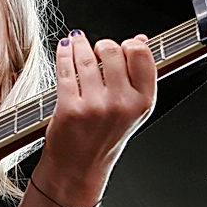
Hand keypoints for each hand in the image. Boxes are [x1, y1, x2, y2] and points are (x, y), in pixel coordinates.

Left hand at [41, 29, 156, 189]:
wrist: (79, 167)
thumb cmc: (105, 138)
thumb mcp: (132, 110)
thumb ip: (139, 75)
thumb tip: (142, 39)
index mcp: (142, 102)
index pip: (142, 56)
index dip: (130, 45)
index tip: (122, 45)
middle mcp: (121, 104)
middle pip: (112, 51)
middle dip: (102, 45)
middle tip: (97, 49)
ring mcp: (95, 106)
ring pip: (85, 57)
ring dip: (78, 44)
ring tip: (76, 42)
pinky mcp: (69, 108)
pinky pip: (65, 69)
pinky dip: (63, 54)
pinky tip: (65, 49)